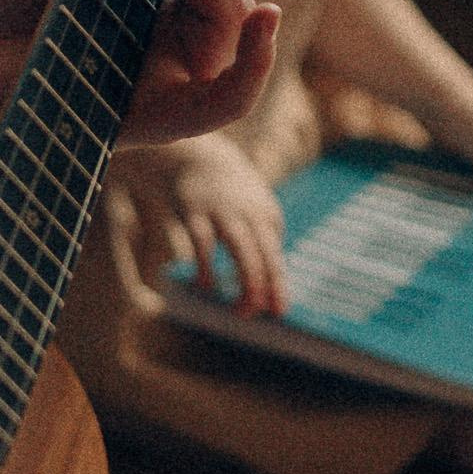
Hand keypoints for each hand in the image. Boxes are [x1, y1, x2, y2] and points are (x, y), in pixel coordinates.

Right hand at [164, 137, 287, 313]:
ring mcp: (223, 212)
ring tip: (241, 309)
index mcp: (267, 218)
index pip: (275, 258)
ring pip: (242, 249)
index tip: (278, 312)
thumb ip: (262, 248)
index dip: (278, 286)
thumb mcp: (255, 216)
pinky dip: (206, 266)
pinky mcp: (194, 212)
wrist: (200, 158)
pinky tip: (206, 285)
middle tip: (257, 315)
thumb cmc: (232, 199)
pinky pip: (203, 243)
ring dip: (247, 280)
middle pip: (265, 255)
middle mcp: (250, 215)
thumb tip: (268, 290)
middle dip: (265, 288)